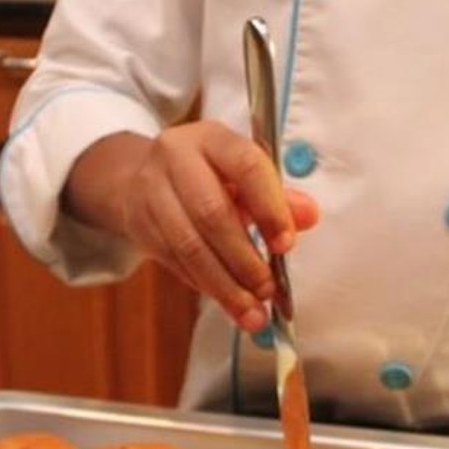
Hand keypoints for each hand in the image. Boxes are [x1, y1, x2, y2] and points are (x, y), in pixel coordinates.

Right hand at [64, 125, 319, 330]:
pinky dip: (205, 286)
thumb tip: (308, 216)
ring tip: (251, 310)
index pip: (246, 167)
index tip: (286, 246)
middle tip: (267, 289)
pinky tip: (227, 301)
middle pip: (211, 213)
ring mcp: (152, 192)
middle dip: (244, 258)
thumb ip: (278, 195)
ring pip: (189, 246)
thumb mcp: (244, 173)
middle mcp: (175, 158)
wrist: (144, 174)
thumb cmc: (209, 174)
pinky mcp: (140, 225)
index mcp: (212, 138)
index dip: (270, 208)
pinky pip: (175, 262)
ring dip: (224, 284)